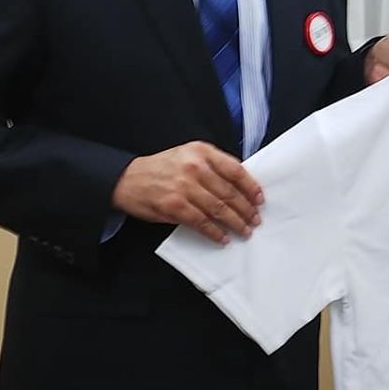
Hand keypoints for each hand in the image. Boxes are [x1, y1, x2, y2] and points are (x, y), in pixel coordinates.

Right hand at [112, 142, 263, 244]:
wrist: (128, 179)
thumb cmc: (163, 167)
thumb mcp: (189, 155)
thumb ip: (212, 165)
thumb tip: (240, 186)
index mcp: (202, 152)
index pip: (235, 170)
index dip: (251, 187)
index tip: (260, 199)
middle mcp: (195, 168)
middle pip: (229, 192)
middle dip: (246, 209)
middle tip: (256, 219)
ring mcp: (184, 187)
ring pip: (218, 208)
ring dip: (235, 222)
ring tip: (245, 230)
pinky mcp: (174, 206)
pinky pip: (201, 222)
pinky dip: (215, 232)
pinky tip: (223, 237)